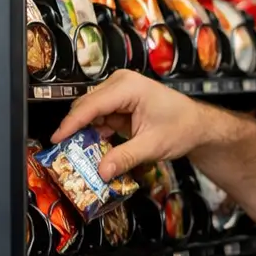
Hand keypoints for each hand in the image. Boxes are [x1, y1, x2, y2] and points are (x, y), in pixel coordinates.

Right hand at [50, 69, 208, 178]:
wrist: (199, 125)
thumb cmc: (182, 128)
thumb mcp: (152, 146)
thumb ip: (125, 158)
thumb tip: (101, 171)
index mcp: (128, 88)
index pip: (91, 105)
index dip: (71, 123)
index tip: (56, 140)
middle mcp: (121, 84)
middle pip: (86, 106)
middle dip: (76, 129)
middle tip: (66, 153)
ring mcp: (119, 92)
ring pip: (90, 112)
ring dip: (85, 132)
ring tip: (79, 154)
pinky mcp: (120, 103)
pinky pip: (100, 117)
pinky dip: (96, 132)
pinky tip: (96, 148)